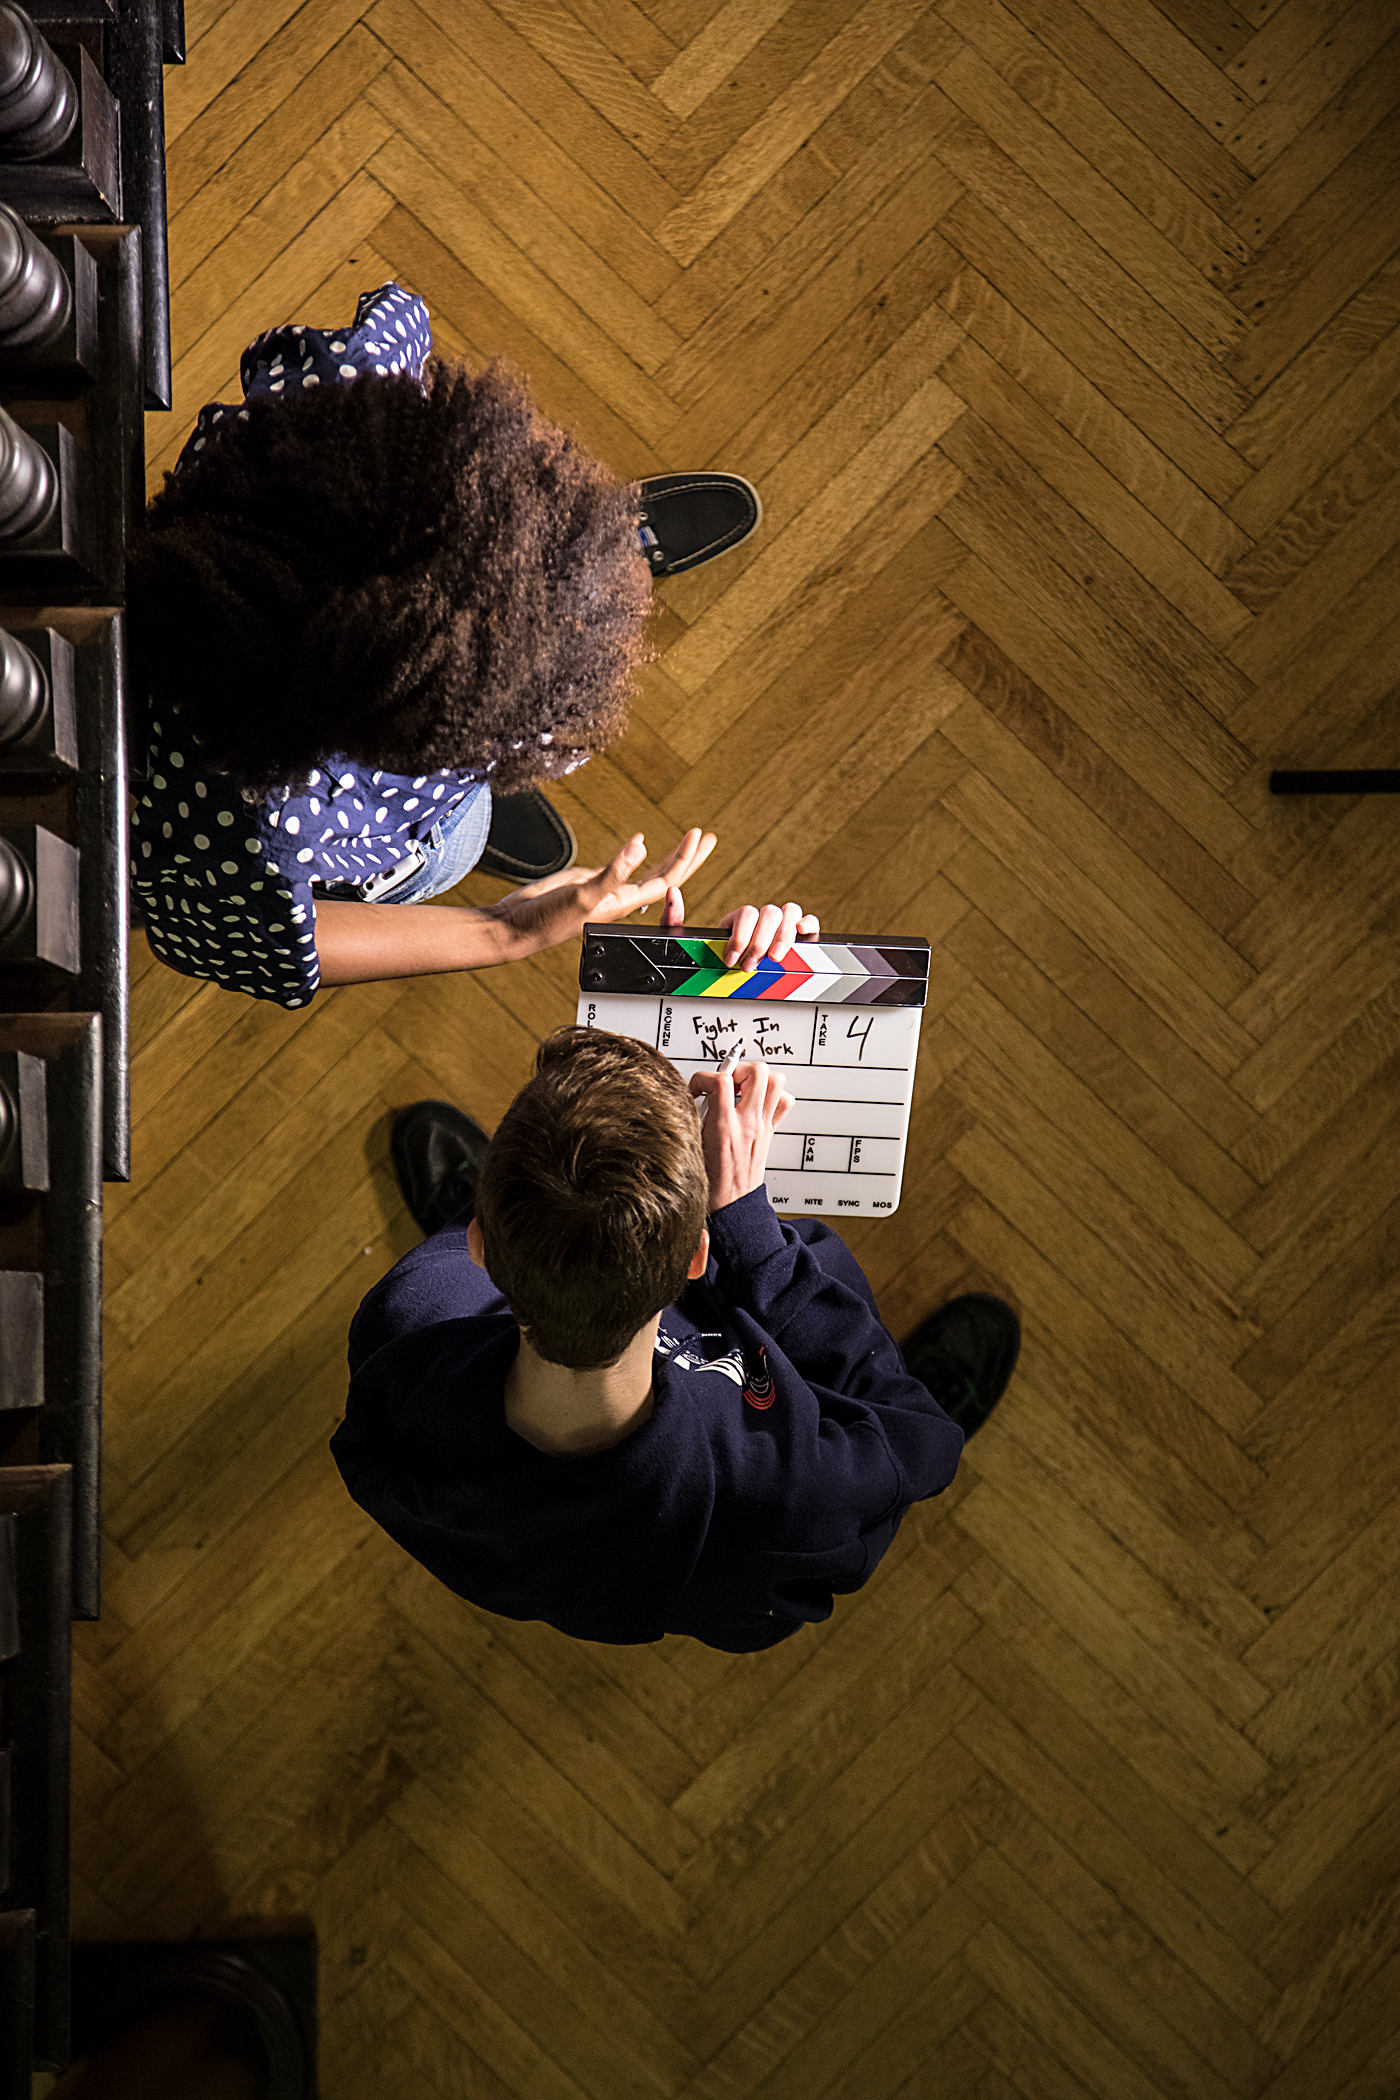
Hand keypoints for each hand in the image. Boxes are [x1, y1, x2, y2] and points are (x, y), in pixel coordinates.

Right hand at [488, 827, 715, 955]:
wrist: (517, 927)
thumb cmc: (547, 920)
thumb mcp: (584, 894)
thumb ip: (613, 873)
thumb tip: (641, 848)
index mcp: (625, 903)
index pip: (667, 880)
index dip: (685, 859)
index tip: (698, 836)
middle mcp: (621, 898)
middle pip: (665, 877)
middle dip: (689, 858)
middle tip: (707, 837)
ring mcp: (606, 891)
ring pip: (646, 872)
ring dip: (668, 856)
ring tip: (687, 840)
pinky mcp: (589, 883)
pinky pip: (621, 868)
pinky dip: (633, 855)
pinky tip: (638, 843)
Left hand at [659, 887, 818, 968]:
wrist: (724, 977)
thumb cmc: (709, 959)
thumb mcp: (686, 942)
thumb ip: (673, 920)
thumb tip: (673, 893)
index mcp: (738, 918)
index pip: (746, 913)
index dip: (741, 936)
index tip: (731, 960)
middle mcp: (760, 918)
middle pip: (770, 913)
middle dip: (760, 942)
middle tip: (750, 967)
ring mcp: (779, 926)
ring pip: (790, 913)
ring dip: (784, 936)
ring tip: (775, 958)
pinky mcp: (796, 936)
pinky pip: (809, 921)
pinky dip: (808, 924)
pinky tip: (801, 936)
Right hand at [688, 1054, 793, 1211]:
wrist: (731, 1206)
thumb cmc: (710, 1184)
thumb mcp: (690, 1147)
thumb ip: (691, 1119)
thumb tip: (689, 1098)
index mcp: (724, 1128)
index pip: (720, 1081)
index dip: (703, 1077)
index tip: (695, 1088)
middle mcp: (748, 1124)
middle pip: (758, 1072)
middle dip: (737, 1068)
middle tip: (723, 1080)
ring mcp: (762, 1126)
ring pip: (776, 1081)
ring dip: (757, 1076)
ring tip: (740, 1086)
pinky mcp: (769, 1131)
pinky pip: (783, 1101)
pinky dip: (772, 1094)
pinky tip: (754, 1101)